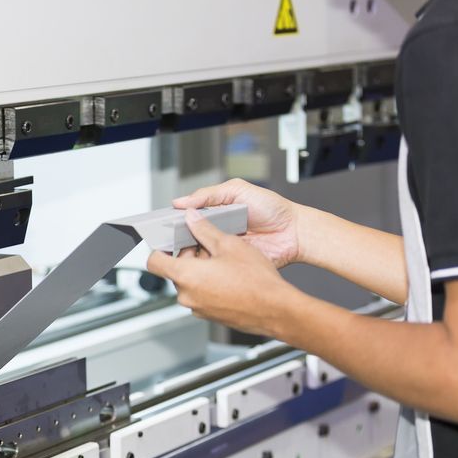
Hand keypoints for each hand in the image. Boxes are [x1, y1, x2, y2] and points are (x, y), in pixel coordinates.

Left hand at [147, 211, 300, 336]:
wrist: (276, 309)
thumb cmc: (256, 280)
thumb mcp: (229, 244)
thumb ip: (205, 229)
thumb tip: (192, 218)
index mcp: (185, 275)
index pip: (154, 261)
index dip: (161, 249)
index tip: (170, 243)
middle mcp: (187, 295)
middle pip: (175, 270)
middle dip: (189, 256)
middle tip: (210, 247)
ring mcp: (197, 308)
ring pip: (190, 283)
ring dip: (201, 270)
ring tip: (224, 262)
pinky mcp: (209, 315)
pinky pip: (201, 295)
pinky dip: (209, 284)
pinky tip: (230, 277)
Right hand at [173, 178, 301, 268]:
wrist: (293, 232)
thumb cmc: (272, 209)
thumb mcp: (238, 190)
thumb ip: (209, 194)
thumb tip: (181, 202)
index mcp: (215, 213)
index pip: (188, 218)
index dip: (175, 221)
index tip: (164, 224)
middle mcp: (216, 232)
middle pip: (188, 238)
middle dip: (180, 238)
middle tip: (176, 237)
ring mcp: (222, 249)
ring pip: (196, 253)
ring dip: (191, 251)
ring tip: (190, 246)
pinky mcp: (230, 264)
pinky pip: (212, 266)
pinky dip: (206, 264)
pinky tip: (205, 257)